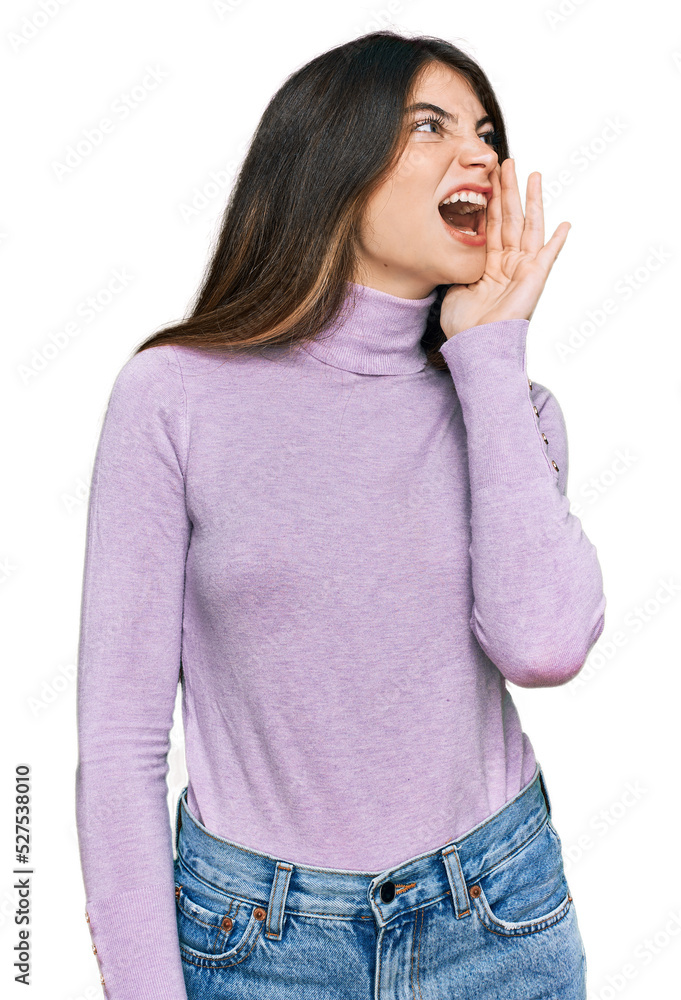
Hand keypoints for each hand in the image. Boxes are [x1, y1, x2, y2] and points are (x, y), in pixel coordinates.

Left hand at [440, 159, 570, 337]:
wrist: (474, 345)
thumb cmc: (464, 325)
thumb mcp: (453, 286)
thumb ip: (457, 266)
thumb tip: (448, 250)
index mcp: (488, 264)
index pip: (491, 224)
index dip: (490, 200)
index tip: (487, 177)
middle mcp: (508, 263)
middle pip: (510, 218)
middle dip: (508, 190)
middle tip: (507, 162)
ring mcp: (522, 270)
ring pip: (529, 226)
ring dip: (532, 200)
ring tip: (534, 175)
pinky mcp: (534, 279)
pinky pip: (548, 256)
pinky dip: (557, 241)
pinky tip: (566, 225)